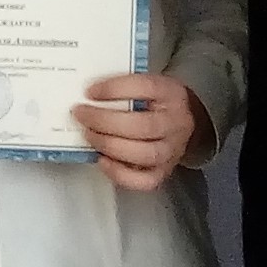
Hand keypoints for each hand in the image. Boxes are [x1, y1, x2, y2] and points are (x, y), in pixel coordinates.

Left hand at [73, 74, 207, 190]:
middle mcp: (176, 123)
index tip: (91, 92)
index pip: (146, 88)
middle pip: (143, 126)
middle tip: (81, 115)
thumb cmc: (158, 102)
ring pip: (144, 154)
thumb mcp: (148, 85)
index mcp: (171, 93)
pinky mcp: (164, 171)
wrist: (185, 123)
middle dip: (104, 121)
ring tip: (89, 135)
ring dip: (109, 145)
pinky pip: (144, 180)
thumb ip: (122, 86)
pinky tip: (102, 160)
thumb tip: (89, 94)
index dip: (114, 90)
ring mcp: (172, 150)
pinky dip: (119, 173)